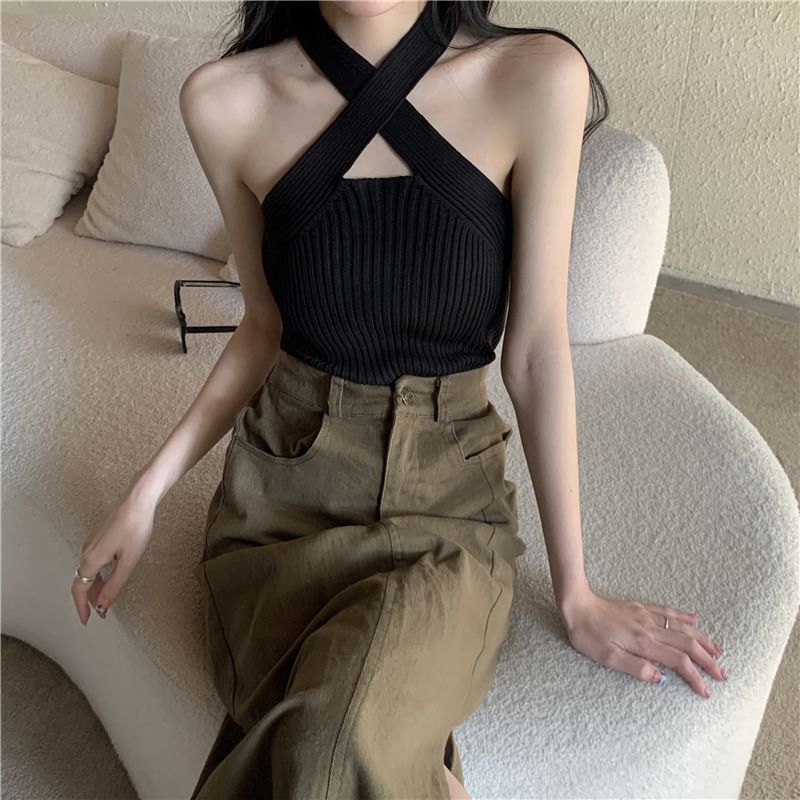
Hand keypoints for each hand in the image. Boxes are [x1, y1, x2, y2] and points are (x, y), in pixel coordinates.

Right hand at [71, 484, 156, 625]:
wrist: (139, 500)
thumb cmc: (136, 527)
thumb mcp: (128, 562)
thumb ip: (115, 585)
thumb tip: (103, 604)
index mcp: (91, 559)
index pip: (79, 589)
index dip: (81, 607)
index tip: (86, 621)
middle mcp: (87, 550)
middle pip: (82, 581)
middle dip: (89, 598)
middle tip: (100, 612)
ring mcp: (92, 542)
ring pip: (88, 570)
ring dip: (95, 586)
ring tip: (107, 597)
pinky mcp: (100, 536)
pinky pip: (94, 561)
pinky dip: (99, 574)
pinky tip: (110, 575)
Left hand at [561, 589, 726, 696]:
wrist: (576, 604)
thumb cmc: (587, 634)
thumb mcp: (607, 657)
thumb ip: (635, 668)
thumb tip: (662, 680)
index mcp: (643, 642)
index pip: (677, 661)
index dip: (695, 677)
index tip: (707, 691)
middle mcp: (649, 628)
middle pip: (686, 643)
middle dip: (707, 660)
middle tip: (723, 674)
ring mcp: (646, 615)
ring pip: (681, 627)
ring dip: (702, 639)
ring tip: (719, 650)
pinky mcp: (639, 607)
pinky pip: (667, 610)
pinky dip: (684, 616)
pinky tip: (696, 619)